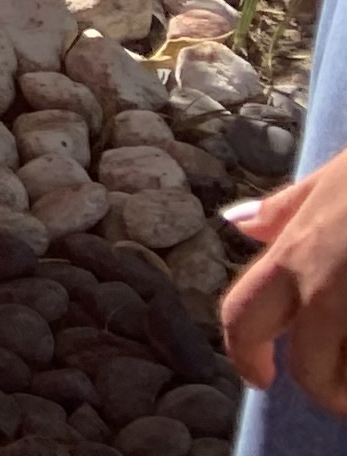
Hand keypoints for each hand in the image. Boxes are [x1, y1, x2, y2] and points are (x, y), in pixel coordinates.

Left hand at [227, 158, 346, 410]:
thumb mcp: (332, 182)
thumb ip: (286, 211)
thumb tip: (238, 224)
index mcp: (296, 254)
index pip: (243, 317)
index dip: (245, 354)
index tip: (261, 377)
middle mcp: (327, 289)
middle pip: (309, 370)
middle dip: (326, 388)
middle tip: (345, 391)